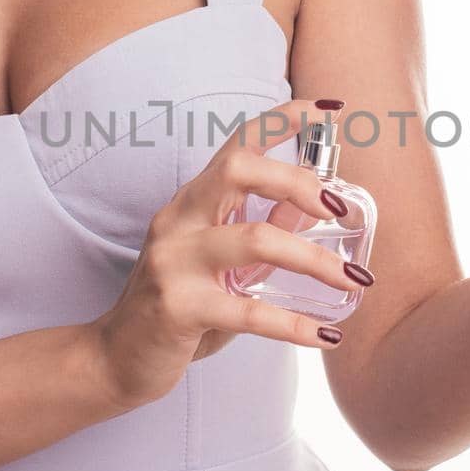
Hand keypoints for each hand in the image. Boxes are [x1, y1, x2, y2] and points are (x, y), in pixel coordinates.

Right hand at [84, 99, 368, 410]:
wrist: (115, 360)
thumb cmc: (177, 305)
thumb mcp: (221, 263)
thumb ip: (265, 231)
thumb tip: (317, 205)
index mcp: (191, 202)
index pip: (238, 144)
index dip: (283, 120)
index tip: (331, 110)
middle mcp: (178, 220)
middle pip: (239, 171)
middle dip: (297, 180)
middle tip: (341, 207)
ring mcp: (174, 262)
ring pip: (255, 240)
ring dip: (315, 260)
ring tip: (355, 282)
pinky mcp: (177, 308)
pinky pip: (248, 312)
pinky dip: (295, 325)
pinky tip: (328, 336)